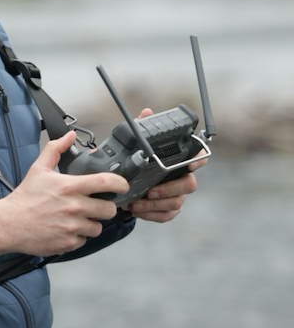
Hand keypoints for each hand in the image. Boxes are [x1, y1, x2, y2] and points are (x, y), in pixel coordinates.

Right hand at [0, 131, 128, 257]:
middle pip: (109, 209)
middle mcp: (74, 207)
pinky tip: (66, 229)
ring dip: (91, 223)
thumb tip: (68, 137)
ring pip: (98, 227)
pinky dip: (78, 236)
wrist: (8, 223)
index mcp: (70, 187)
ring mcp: (72, 226)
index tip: (122, 185)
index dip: (121, 183)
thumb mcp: (39, 168)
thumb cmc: (25, 198)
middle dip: (105, 207)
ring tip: (76, 219)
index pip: (106, 183)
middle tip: (95, 206)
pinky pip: (84, 240)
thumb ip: (56, 149)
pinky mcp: (68, 242)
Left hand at [128, 108, 206, 223]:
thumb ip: (141, 127)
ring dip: (155, 205)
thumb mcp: (135, 142)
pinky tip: (137, 211)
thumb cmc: (137, 159)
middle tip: (150, 191)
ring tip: (136, 203)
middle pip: (190, 185)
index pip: (199, 156)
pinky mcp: (169, 209)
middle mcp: (182, 176)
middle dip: (170, 190)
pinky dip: (151, 214)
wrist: (127, 182)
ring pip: (176, 203)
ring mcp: (177, 194)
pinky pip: (166, 215)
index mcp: (179, 159)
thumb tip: (146, 113)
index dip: (199, 160)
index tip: (189, 165)